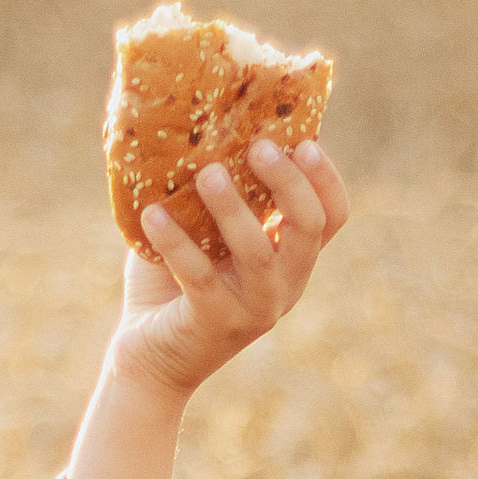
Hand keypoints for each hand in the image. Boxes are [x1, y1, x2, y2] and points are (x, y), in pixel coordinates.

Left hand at [62, 139, 349, 478]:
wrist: (145, 360)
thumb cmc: (173, 285)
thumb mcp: (202, 233)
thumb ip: (212, 189)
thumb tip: (195, 119)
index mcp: (290, 261)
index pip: (332, 218)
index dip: (327, 180)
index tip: (306, 141)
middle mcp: (283, 287)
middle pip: (308, 229)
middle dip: (289, 183)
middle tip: (258, 147)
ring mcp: (253, 310)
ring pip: (259, 254)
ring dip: (235, 209)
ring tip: (206, 173)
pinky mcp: (212, 326)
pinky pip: (199, 277)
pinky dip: (176, 243)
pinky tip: (152, 214)